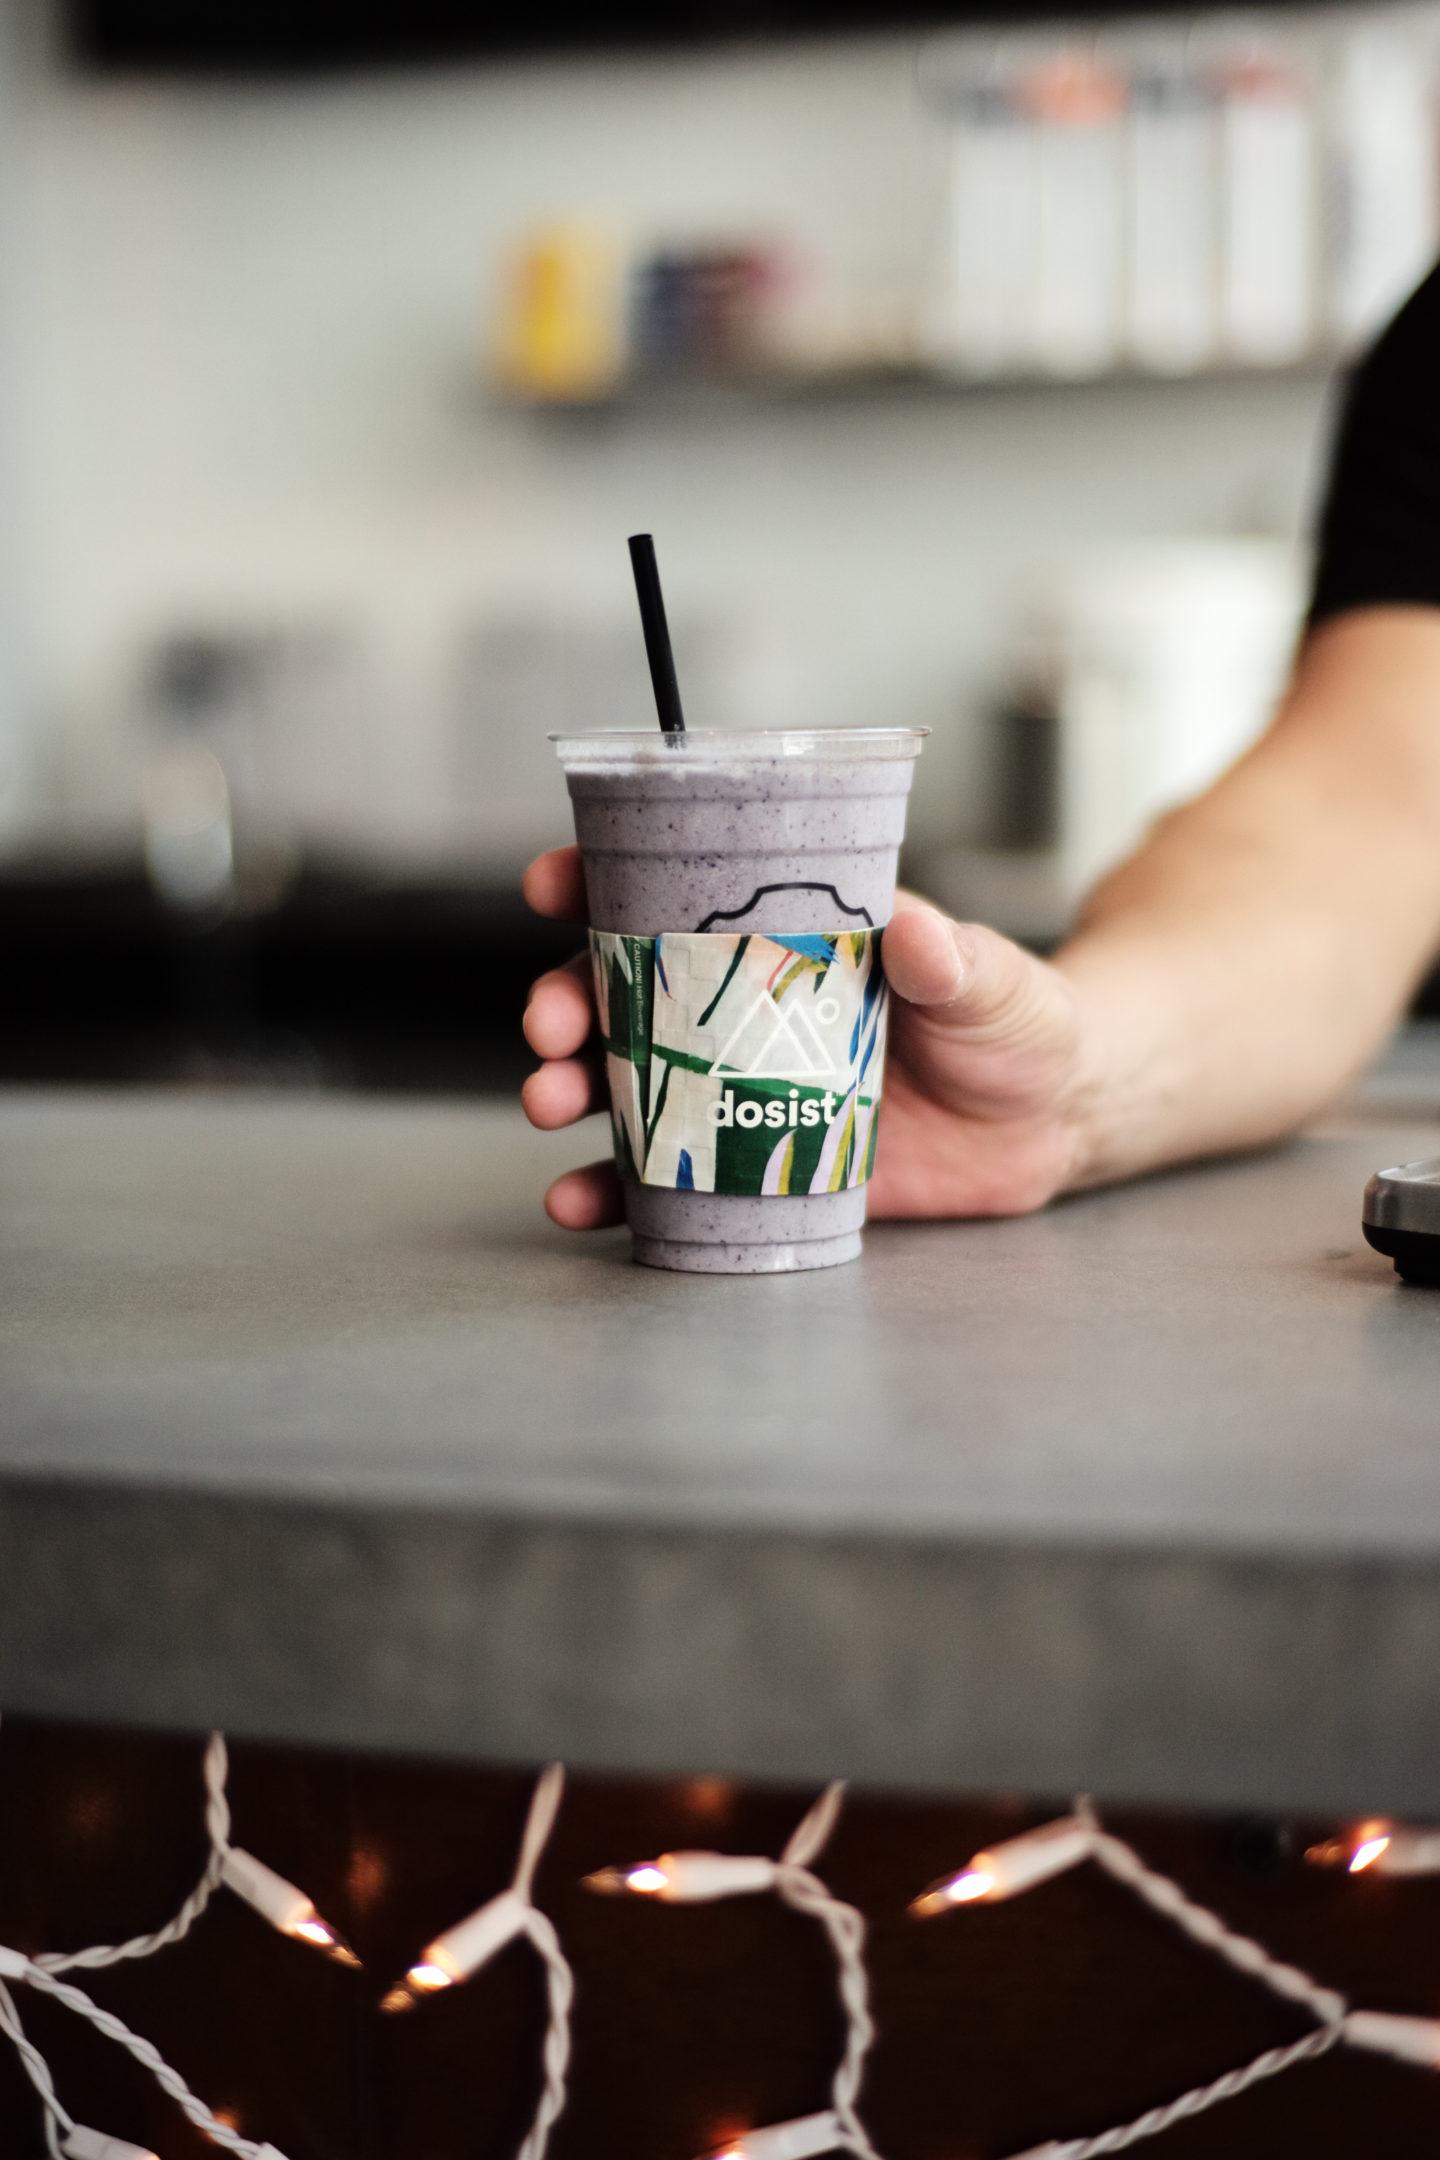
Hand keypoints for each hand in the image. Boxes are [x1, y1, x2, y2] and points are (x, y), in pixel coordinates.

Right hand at [520, 845, 1093, 1227]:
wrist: (1049, 1126)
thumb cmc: (1019, 1028)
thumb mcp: (998, 983)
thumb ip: (959, 960)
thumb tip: (918, 934)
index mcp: (790, 940)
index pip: (678, 896)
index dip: (600, 883)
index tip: (551, 885)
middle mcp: (748, 1009)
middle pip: (624, 992)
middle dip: (564, 1001)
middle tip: (549, 1027)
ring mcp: (744, 1089)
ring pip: (626, 1082)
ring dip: (570, 1088)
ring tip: (550, 1105)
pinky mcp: (755, 1164)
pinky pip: (663, 1178)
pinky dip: (608, 1191)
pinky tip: (578, 1200)